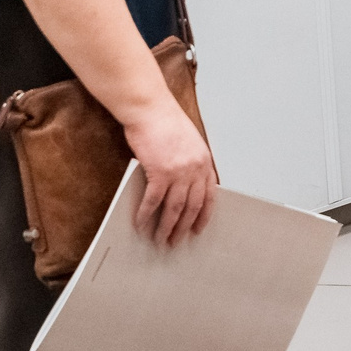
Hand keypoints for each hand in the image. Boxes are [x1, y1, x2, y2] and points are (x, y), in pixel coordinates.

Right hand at [126, 99, 215, 244]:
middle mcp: (196, 169)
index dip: (203, 216)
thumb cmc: (165, 122)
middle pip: (192, 207)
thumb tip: (181, 184)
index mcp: (205, 162)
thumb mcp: (188, 142)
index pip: (209, 196)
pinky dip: (146, 216)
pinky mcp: (159, 172)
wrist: (150, 108)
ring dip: (166, 228)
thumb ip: (189, 163)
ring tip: (159, 241)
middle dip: (183, 228)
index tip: (197, 229)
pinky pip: (153, 201)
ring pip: (174, 209)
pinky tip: (141, 226)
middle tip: (175, 242)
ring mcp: (179, 172)